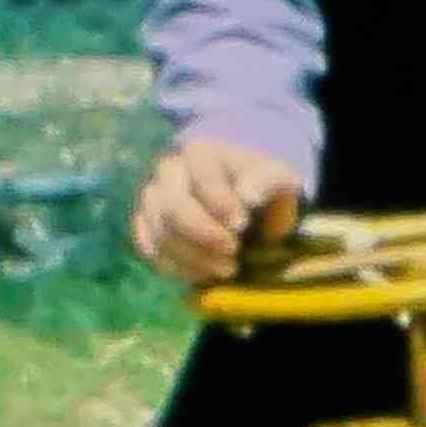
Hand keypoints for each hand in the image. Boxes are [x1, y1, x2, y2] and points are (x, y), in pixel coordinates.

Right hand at [131, 137, 307, 286]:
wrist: (249, 216)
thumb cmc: (263, 193)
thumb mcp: (278, 181)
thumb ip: (267, 182)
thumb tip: (247, 196)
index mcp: (201, 152)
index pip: (201, 175)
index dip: (220, 202)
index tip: (242, 225)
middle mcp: (169, 171)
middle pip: (173, 205)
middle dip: (204, 235)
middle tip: (234, 252)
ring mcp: (154, 200)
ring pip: (161, 232)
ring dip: (193, 257)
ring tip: (227, 268)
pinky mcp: (148, 228)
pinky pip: (151, 250)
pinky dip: (177, 267)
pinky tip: (204, 274)